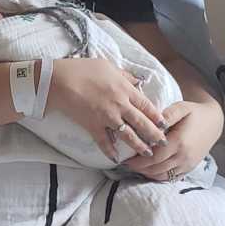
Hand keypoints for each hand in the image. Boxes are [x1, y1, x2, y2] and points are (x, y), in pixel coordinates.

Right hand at [48, 59, 167, 160]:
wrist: (60, 81)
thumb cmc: (83, 69)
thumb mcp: (108, 66)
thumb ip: (125, 76)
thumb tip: (137, 82)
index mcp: (125, 89)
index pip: (147, 105)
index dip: (157, 116)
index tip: (165, 125)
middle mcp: (120, 105)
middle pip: (142, 123)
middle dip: (154, 134)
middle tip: (163, 143)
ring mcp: (107, 117)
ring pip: (128, 135)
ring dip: (139, 146)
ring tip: (147, 154)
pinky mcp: (93, 126)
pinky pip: (104, 142)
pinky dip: (110, 151)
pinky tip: (116, 159)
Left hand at [127, 99, 224, 180]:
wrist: (213, 122)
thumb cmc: (194, 113)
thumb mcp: (181, 108)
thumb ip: (166, 116)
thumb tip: (152, 124)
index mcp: (179, 142)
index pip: (154, 157)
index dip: (138, 161)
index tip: (126, 159)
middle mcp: (183, 157)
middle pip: (156, 168)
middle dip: (139, 168)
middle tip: (126, 164)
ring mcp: (187, 164)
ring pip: (162, 175)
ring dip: (147, 173)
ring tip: (136, 167)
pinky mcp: (189, 168)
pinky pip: (171, 178)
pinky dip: (158, 176)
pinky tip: (149, 170)